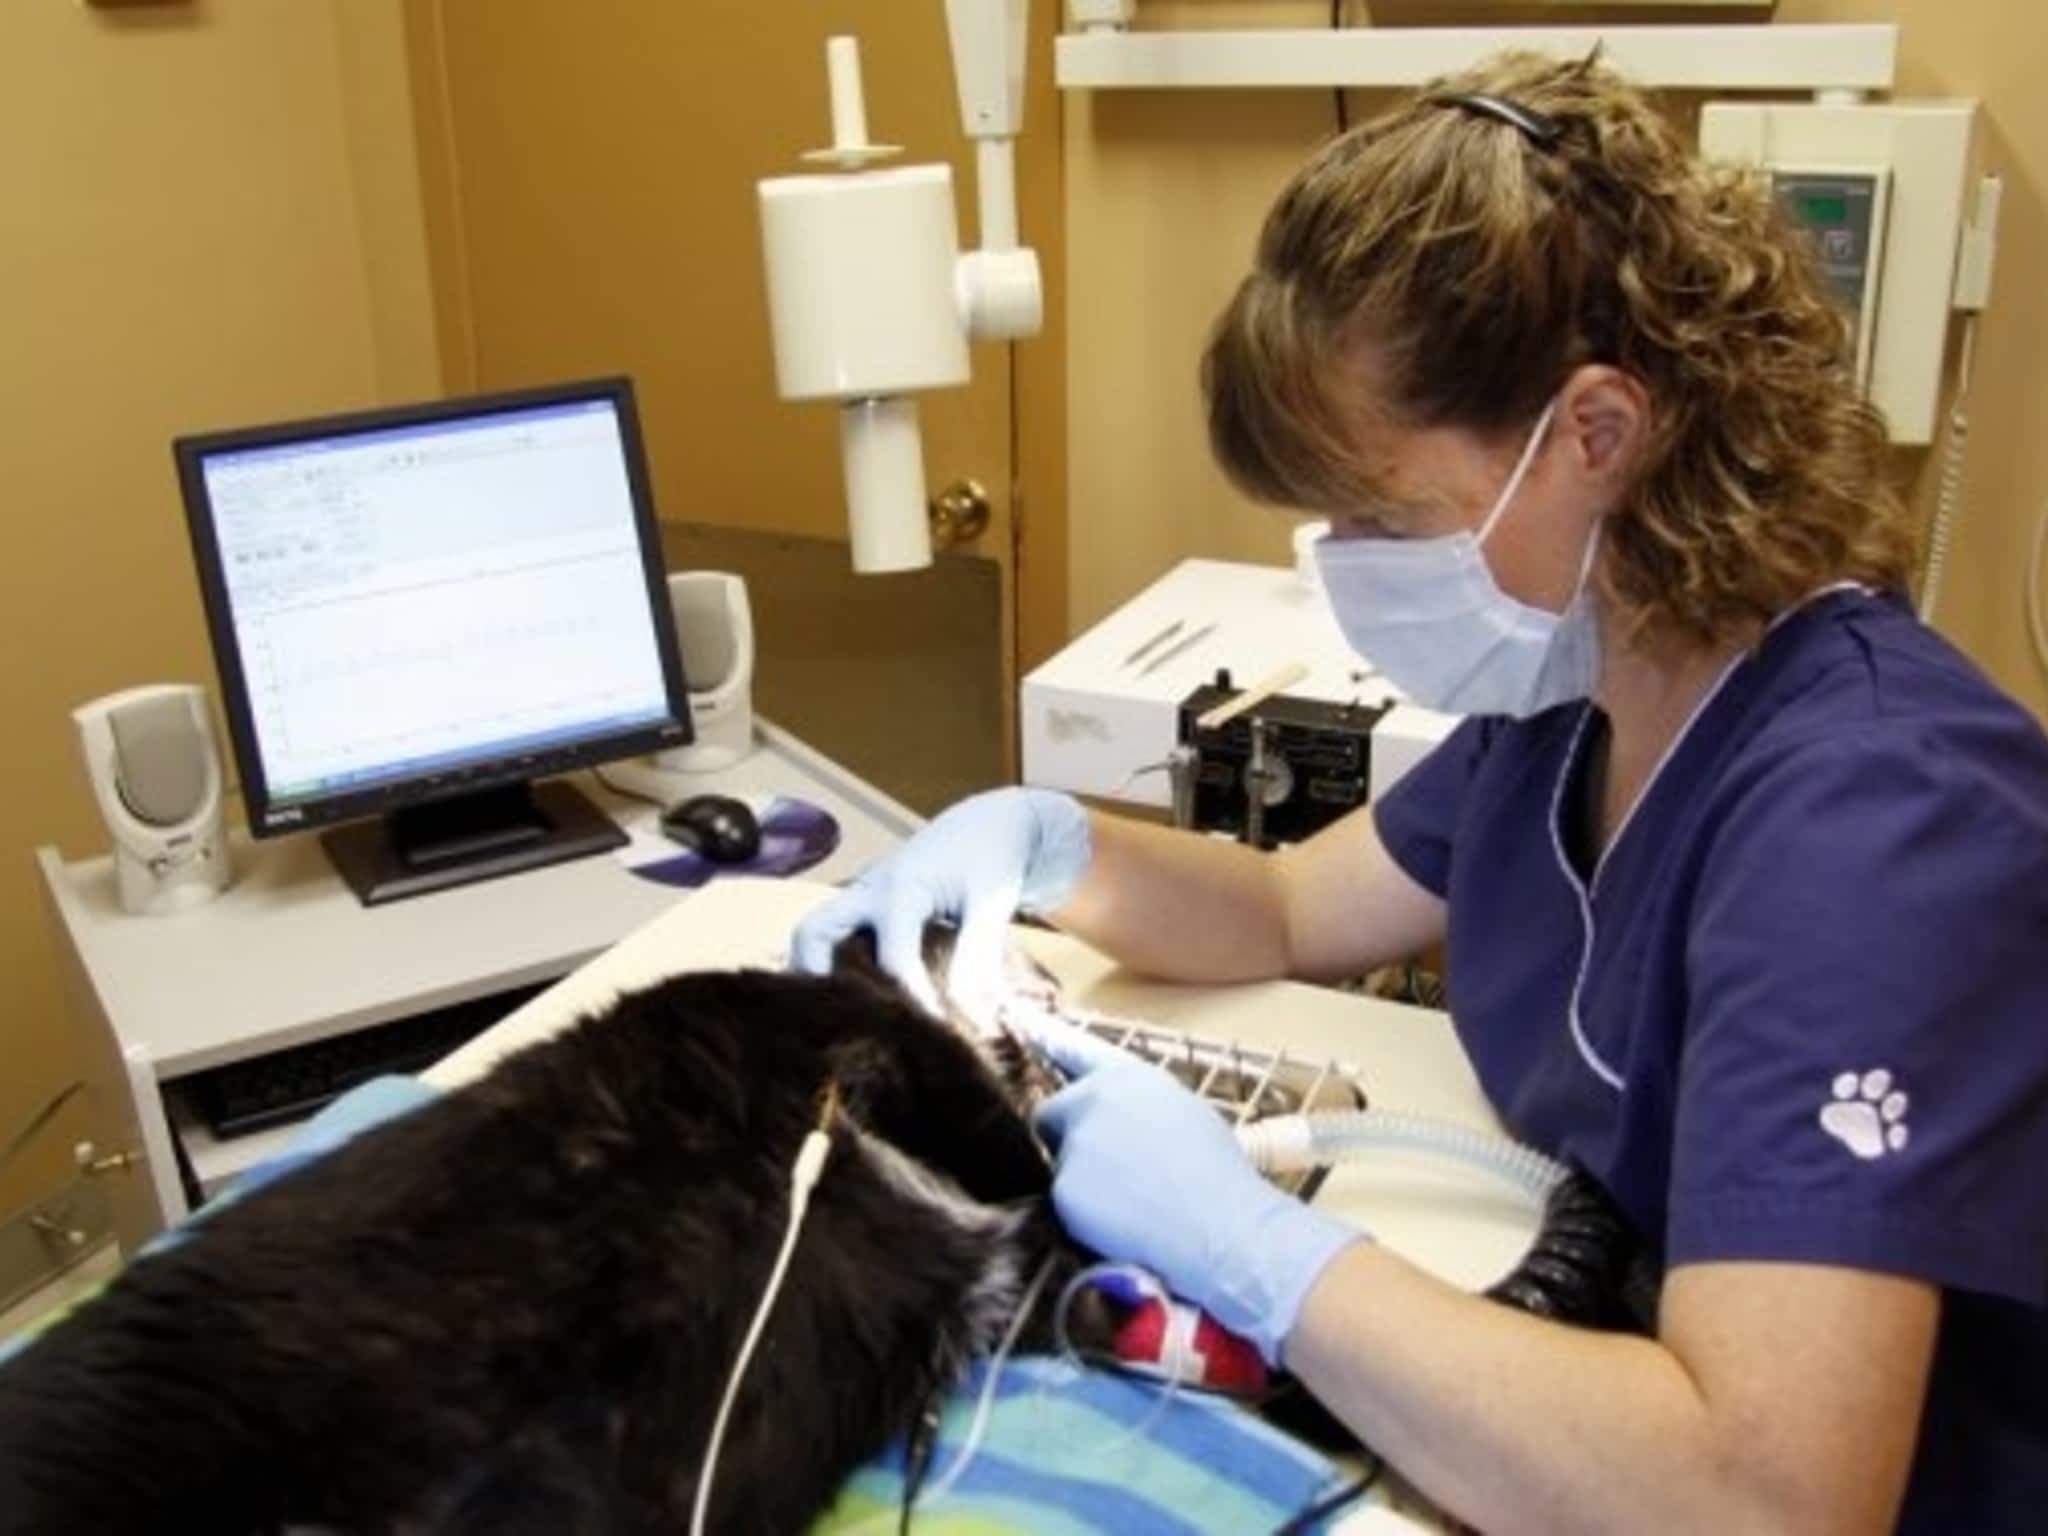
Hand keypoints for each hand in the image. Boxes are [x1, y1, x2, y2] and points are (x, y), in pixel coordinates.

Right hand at [789, 788, 1091, 1013]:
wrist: (990, 823)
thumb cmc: (993, 859)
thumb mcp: (993, 900)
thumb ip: (980, 952)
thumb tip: (971, 1011)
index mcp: (902, 888)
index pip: (893, 957)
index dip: (910, 999)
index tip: (932, 1031)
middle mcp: (871, 891)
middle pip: (813, 933)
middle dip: (814, 979)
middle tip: (838, 1026)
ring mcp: (864, 896)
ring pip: (816, 934)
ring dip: (818, 972)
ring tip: (842, 1018)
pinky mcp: (869, 904)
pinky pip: (836, 935)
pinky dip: (835, 964)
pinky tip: (859, 999)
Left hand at [1028, 1019, 1363, 1365]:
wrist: (1221, 1225)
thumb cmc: (1217, 1173)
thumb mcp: (1186, 1114)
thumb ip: (1141, 1105)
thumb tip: (1126, 1120)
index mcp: (1128, 1077)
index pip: (1076, 1052)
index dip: (1045, 1038)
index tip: (1015, 1018)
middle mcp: (1094, 1100)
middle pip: (1054, 1114)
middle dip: (1069, 1138)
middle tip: (1109, 1169)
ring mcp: (1076, 1143)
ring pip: (1062, 1164)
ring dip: (1082, 1180)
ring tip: (1132, 1201)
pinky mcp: (1065, 1188)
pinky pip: (1064, 1203)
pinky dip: (1084, 1215)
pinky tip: (1122, 1224)